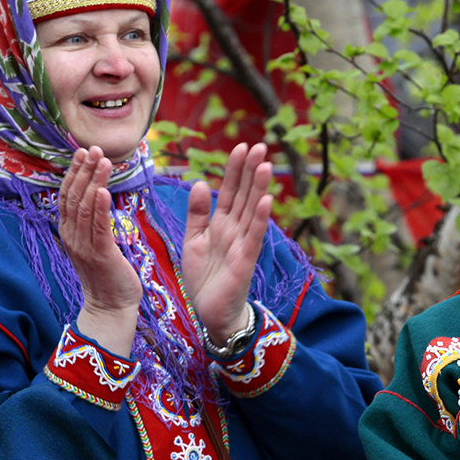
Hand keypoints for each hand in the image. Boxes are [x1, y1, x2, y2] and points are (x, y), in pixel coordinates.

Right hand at [58, 147, 141, 356]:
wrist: (110, 307)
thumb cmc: (107, 274)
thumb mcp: (96, 243)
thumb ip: (93, 221)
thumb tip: (97, 196)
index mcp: (69, 232)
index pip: (68, 196)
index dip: (74, 172)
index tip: (82, 152)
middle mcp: (72, 236)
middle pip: (74, 196)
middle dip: (83, 170)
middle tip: (92, 148)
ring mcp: (84, 246)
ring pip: (85, 207)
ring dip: (93, 181)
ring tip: (102, 160)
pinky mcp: (100, 255)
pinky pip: (98, 227)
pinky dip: (100, 207)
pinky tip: (104, 190)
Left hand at [181, 142, 272, 342]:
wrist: (211, 313)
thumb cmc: (204, 278)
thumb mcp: (193, 240)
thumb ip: (197, 213)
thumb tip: (201, 182)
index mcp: (220, 223)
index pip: (229, 190)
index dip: (234, 169)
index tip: (240, 146)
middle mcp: (235, 230)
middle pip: (243, 195)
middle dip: (250, 171)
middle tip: (260, 146)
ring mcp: (242, 244)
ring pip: (251, 210)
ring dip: (259, 188)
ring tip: (265, 165)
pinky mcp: (245, 261)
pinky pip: (254, 236)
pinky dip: (259, 219)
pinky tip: (265, 201)